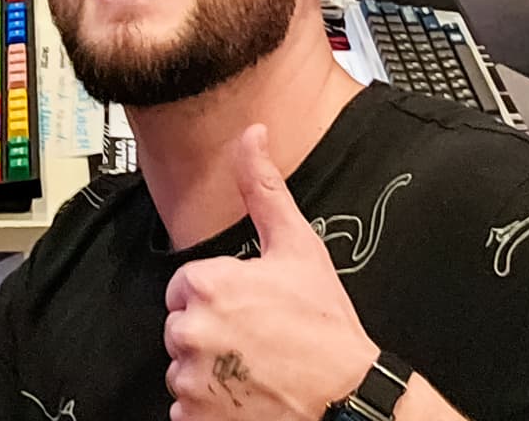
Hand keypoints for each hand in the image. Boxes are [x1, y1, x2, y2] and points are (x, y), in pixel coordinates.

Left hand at [164, 127, 377, 419]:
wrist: (348, 398)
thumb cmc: (324, 327)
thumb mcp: (297, 246)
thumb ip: (263, 188)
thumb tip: (252, 136)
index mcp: (204, 285)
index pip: (184, 288)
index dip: (217, 297)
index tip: (247, 309)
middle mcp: (189, 331)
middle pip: (180, 328)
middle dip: (211, 334)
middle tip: (254, 342)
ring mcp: (192, 380)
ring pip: (183, 369)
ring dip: (210, 372)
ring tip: (253, 370)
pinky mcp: (196, 418)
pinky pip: (184, 409)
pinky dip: (209, 407)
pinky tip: (245, 397)